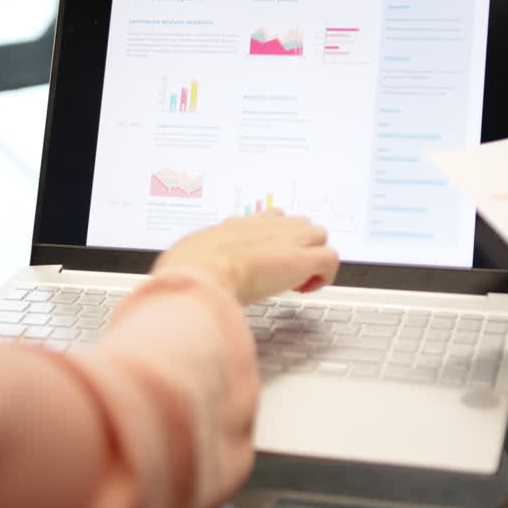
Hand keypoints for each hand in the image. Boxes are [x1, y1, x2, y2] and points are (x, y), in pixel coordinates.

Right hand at [153, 210, 339, 305]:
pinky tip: (306, 290)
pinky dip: (325, 275)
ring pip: (319, 235)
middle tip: (286, 273)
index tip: (270, 256)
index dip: (275, 236)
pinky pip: (331, 259)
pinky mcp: (302, 258)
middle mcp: (266, 226)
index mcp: (239, 226)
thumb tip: (176, 274)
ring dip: (313, 256)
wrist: (202, 270)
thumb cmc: (189, 267)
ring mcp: (287, 239)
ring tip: (297, 281)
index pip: (269, 217)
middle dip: (298, 245)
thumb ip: (191, 260)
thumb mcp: (187, 257)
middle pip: (299, 222)